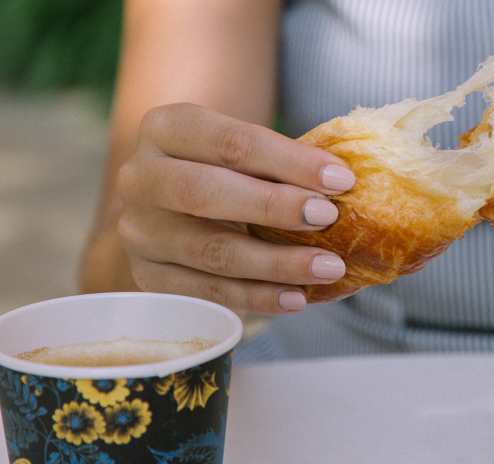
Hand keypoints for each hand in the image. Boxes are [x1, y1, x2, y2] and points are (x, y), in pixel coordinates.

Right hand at [116, 103, 355, 314]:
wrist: (170, 212)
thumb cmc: (226, 176)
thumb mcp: (244, 157)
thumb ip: (282, 166)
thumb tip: (347, 186)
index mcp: (166, 129)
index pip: (230, 142)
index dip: (289, 161)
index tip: (341, 179)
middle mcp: (140, 178)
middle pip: (206, 193)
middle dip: (274, 207)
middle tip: (329, 219)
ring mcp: (139, 233)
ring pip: (211, 251)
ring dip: (277, 263)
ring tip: (329, 268)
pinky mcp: (148, 279)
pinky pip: (208, 293)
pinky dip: (257, 298)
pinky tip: (296, 298)